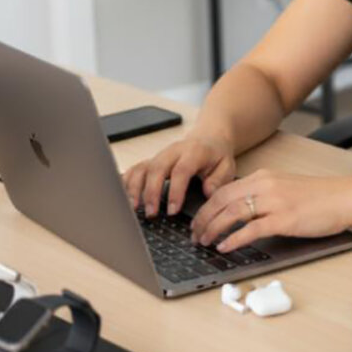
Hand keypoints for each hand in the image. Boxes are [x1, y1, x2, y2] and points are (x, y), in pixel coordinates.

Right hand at [121, 129, 236, 216]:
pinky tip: (125, 198)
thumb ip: (219, 180)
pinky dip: (127, 183)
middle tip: (152, 213)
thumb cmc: (217, 156)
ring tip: (134, 208)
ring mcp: (160, 155)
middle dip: (151, 192)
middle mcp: (173, 151)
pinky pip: (135, 169)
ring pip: (142, 167)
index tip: (172, 210)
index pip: (181, 170)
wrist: (209, 138)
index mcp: (194, 152)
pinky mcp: (152, 160)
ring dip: (135, 188)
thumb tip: (208, 193)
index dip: (175, 190)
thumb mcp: (226, 166)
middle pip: (156, 168)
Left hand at [190, 168, 351, 252]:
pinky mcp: (284, 219)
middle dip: (203, 219)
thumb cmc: (320, 197)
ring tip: (204, 242)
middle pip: (221, 200)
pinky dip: (233, 239)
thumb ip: (264, 195)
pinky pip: (250, 229)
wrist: (345, 198)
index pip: (224, 190)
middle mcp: (265, 185)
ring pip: (231, 213)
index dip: (206, 207)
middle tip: (194, 234)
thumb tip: (241, 213)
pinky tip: (225, 247)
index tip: (198, 220)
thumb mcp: (285, 188)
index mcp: (264, 177)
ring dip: (213, 229)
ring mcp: (274, 202)